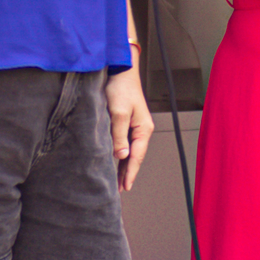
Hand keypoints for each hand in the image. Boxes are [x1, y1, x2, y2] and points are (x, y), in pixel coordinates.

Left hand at [105, 65, 152, 191]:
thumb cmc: (121, 88)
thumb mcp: (118, 113)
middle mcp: (140, 129)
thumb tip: (121, 156)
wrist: (120, 69)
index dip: (130, 173)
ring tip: (118, 181)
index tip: (125, 187)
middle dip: (128, 172)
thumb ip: (119, 136)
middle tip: (121, 189)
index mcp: (143, 129)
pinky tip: (116, 160)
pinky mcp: (126, 120)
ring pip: (129, 150)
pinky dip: (120, 154)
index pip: (136, 156)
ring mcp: (134, 125)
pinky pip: (124, 142)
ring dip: (124, 165)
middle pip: (135, 156)